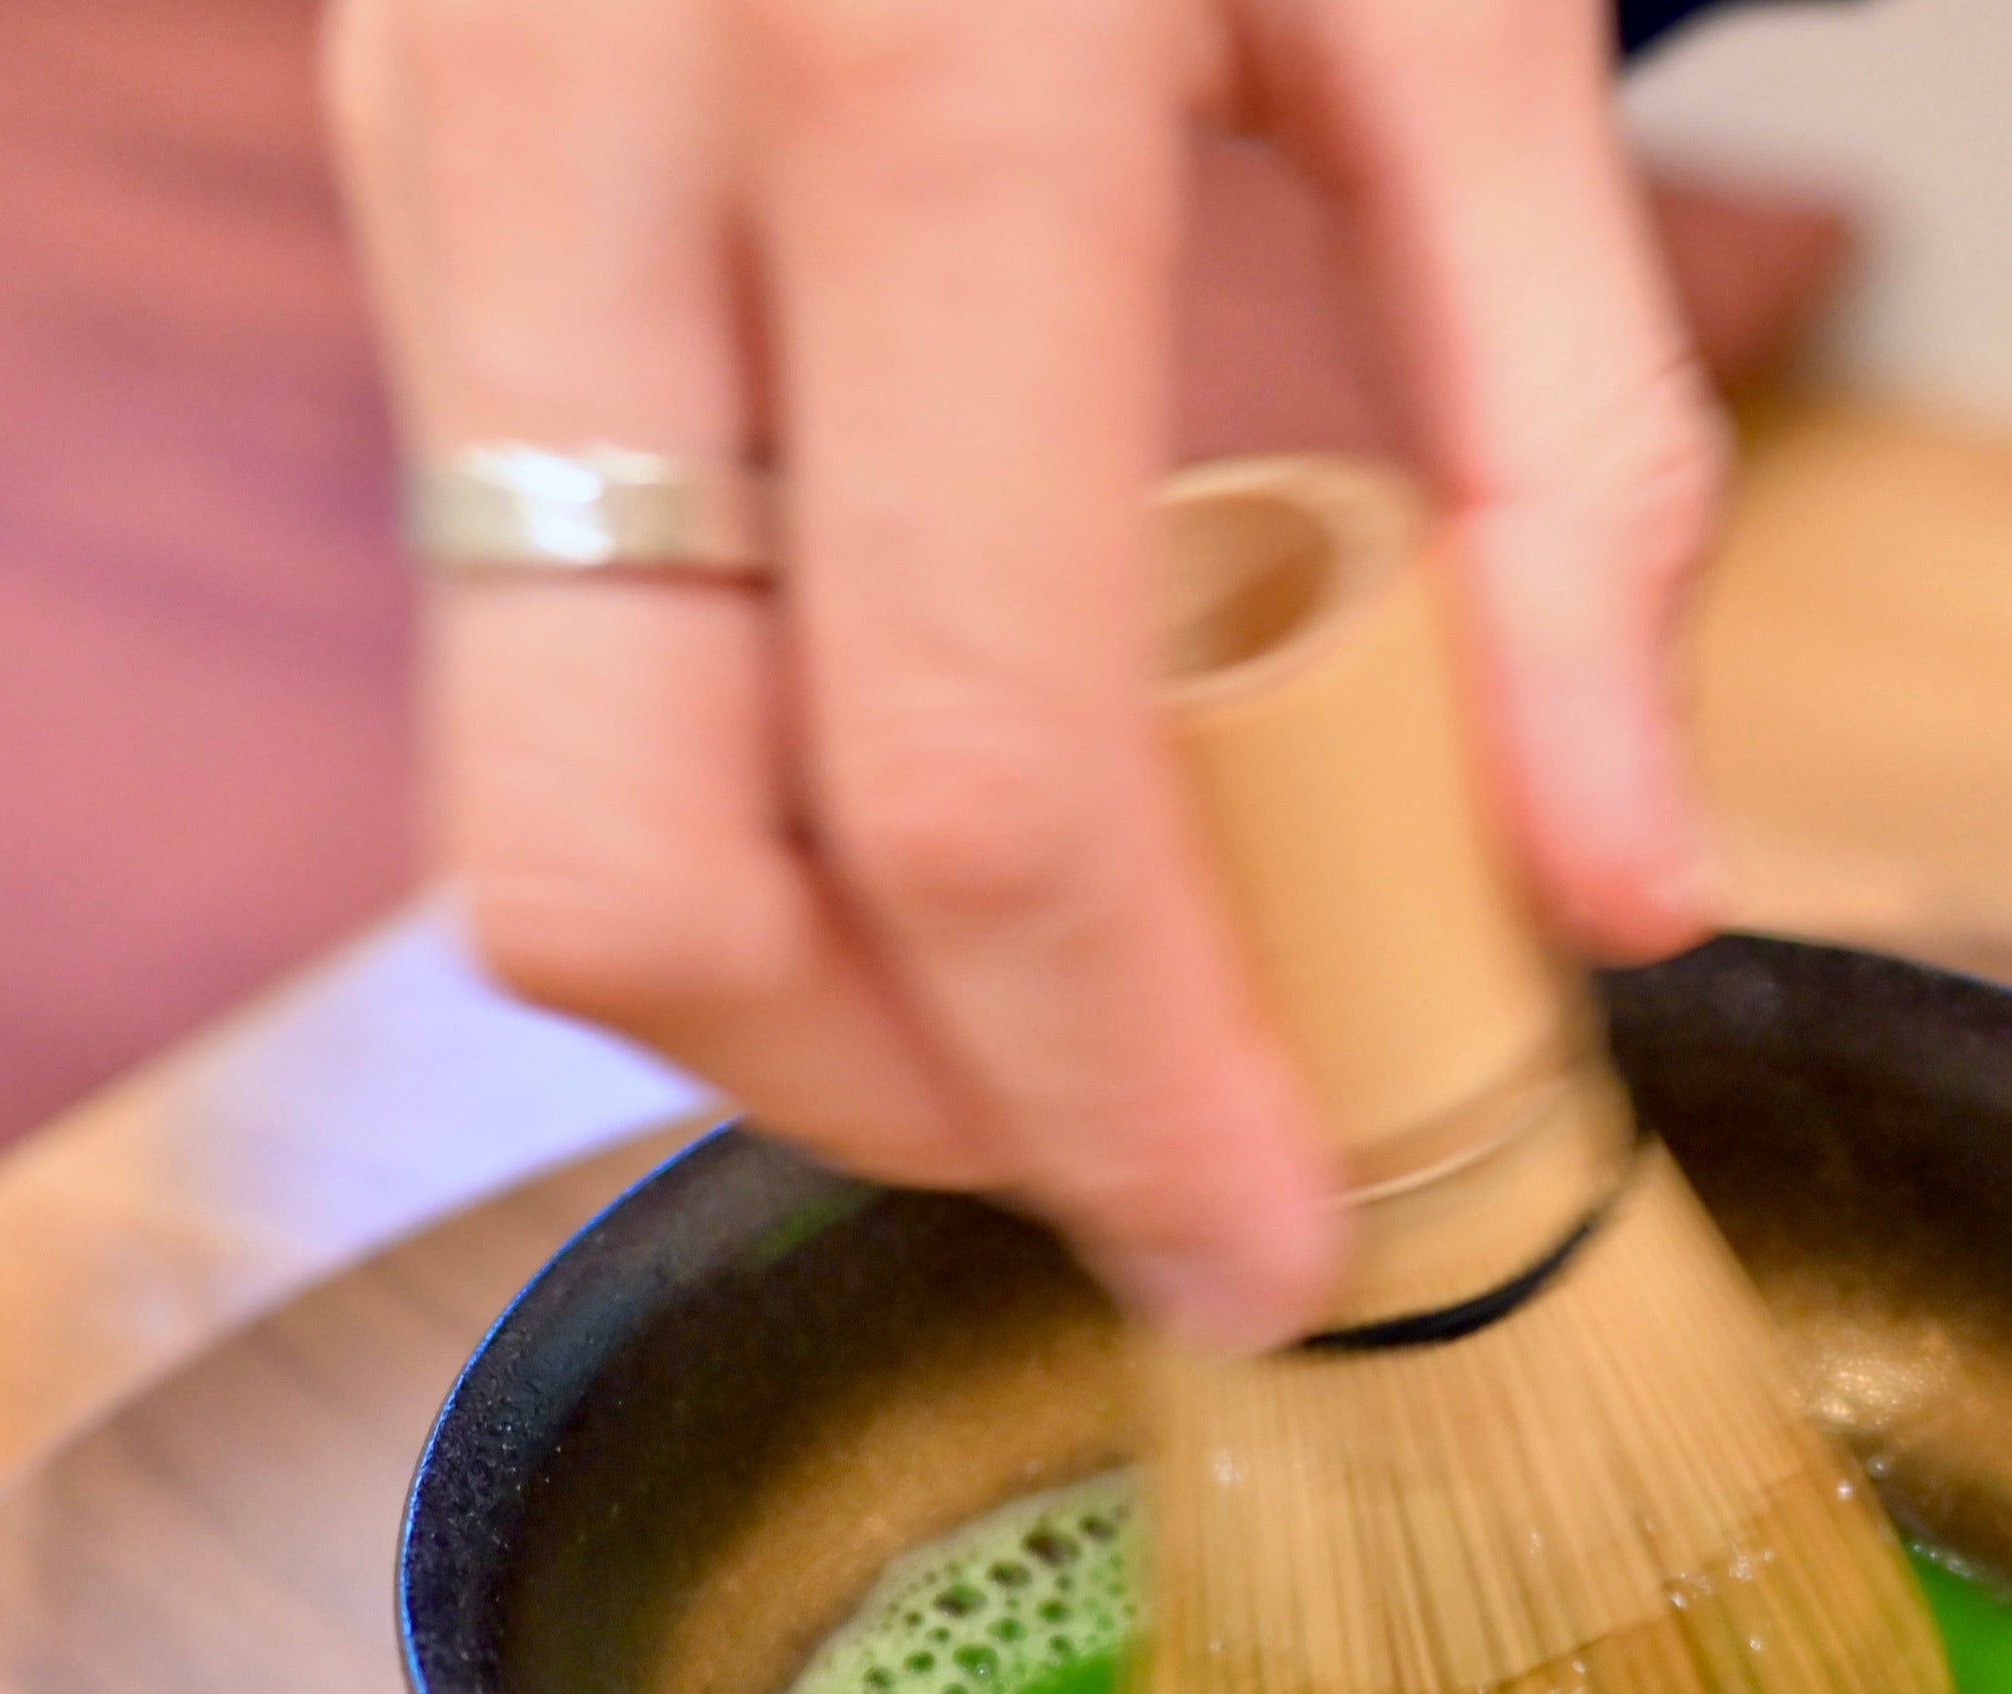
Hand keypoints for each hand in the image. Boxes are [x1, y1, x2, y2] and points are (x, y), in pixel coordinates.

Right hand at [325, 0, 1727, 1345]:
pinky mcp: (394, 188)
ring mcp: (439, 171)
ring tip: (1073, 978)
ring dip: (793, 979)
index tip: (1274, 1258)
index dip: (1119, 1095)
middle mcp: (598, 149)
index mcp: (919, 81)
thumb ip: (1571, 448)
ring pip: (519, 792)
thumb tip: (1617, 886)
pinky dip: (725, 784)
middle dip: (889, 1104)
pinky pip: (517, 628)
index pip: (969, 775)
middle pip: (626, 869)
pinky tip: (936, 748)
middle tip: (1138, 1147)